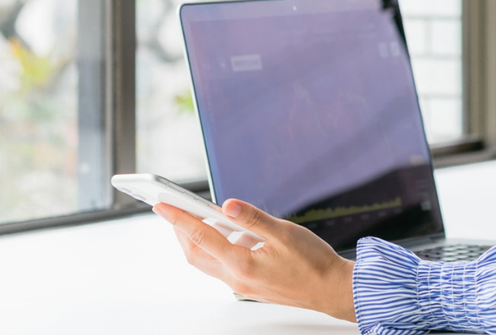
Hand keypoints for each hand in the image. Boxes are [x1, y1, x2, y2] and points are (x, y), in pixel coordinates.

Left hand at [153, 200, 356, 322]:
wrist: (332, 290)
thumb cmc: (314, 264)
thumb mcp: (285, 232)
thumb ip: (253, 218)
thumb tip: (227, 205)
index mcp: (242, 264)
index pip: (201, 237)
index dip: (179, 219)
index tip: (163, 205)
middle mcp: (237, 279)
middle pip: (195, 254)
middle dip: (180, 231)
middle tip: (171, 210)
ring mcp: (242, 285)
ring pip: (207, 262)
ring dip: (195, 241)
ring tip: (193, 218)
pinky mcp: (249, 286)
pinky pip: (221, 266)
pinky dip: (213, 249)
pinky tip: (224, 235)